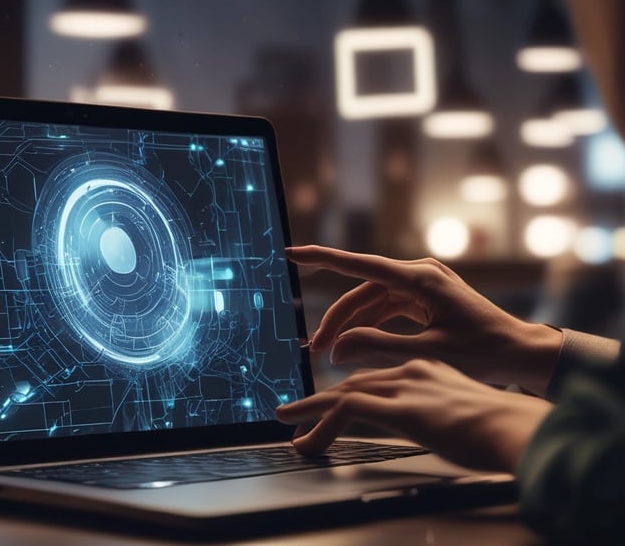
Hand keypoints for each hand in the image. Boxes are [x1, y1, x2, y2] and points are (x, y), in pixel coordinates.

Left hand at [276, 359, 552, 471]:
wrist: (518, 429)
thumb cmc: (501, 428)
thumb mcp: (464, 414)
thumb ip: (440, 413)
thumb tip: (434, 426)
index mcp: (428, 369)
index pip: (376, 377)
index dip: (349, 391)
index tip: (331, 405)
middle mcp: (411, 371)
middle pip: (354, 382)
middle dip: (322, 400)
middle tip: (297, 413)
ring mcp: (404, 386)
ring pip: (343, 392)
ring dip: (312, 409)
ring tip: (289, 422)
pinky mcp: (399, 406)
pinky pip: (346, 409)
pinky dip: (320, 422)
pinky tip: (304, 437)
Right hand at [288, 245, 561, 396]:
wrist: (520, 352)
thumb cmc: (484, 353)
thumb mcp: (428, 352)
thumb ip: (379, 347)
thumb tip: (338, 347)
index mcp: (421, 279)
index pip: (361, 265)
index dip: (322, 259)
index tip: (292, 253)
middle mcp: (419, 273)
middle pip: (362, 292)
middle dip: (336, 320)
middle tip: (314, 350)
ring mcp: (421, 283)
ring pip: (371, 301)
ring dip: (351, 324)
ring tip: (331, 353)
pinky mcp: (423, 296)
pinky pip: (386, 307)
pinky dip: (370, 324)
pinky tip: (356, 344)